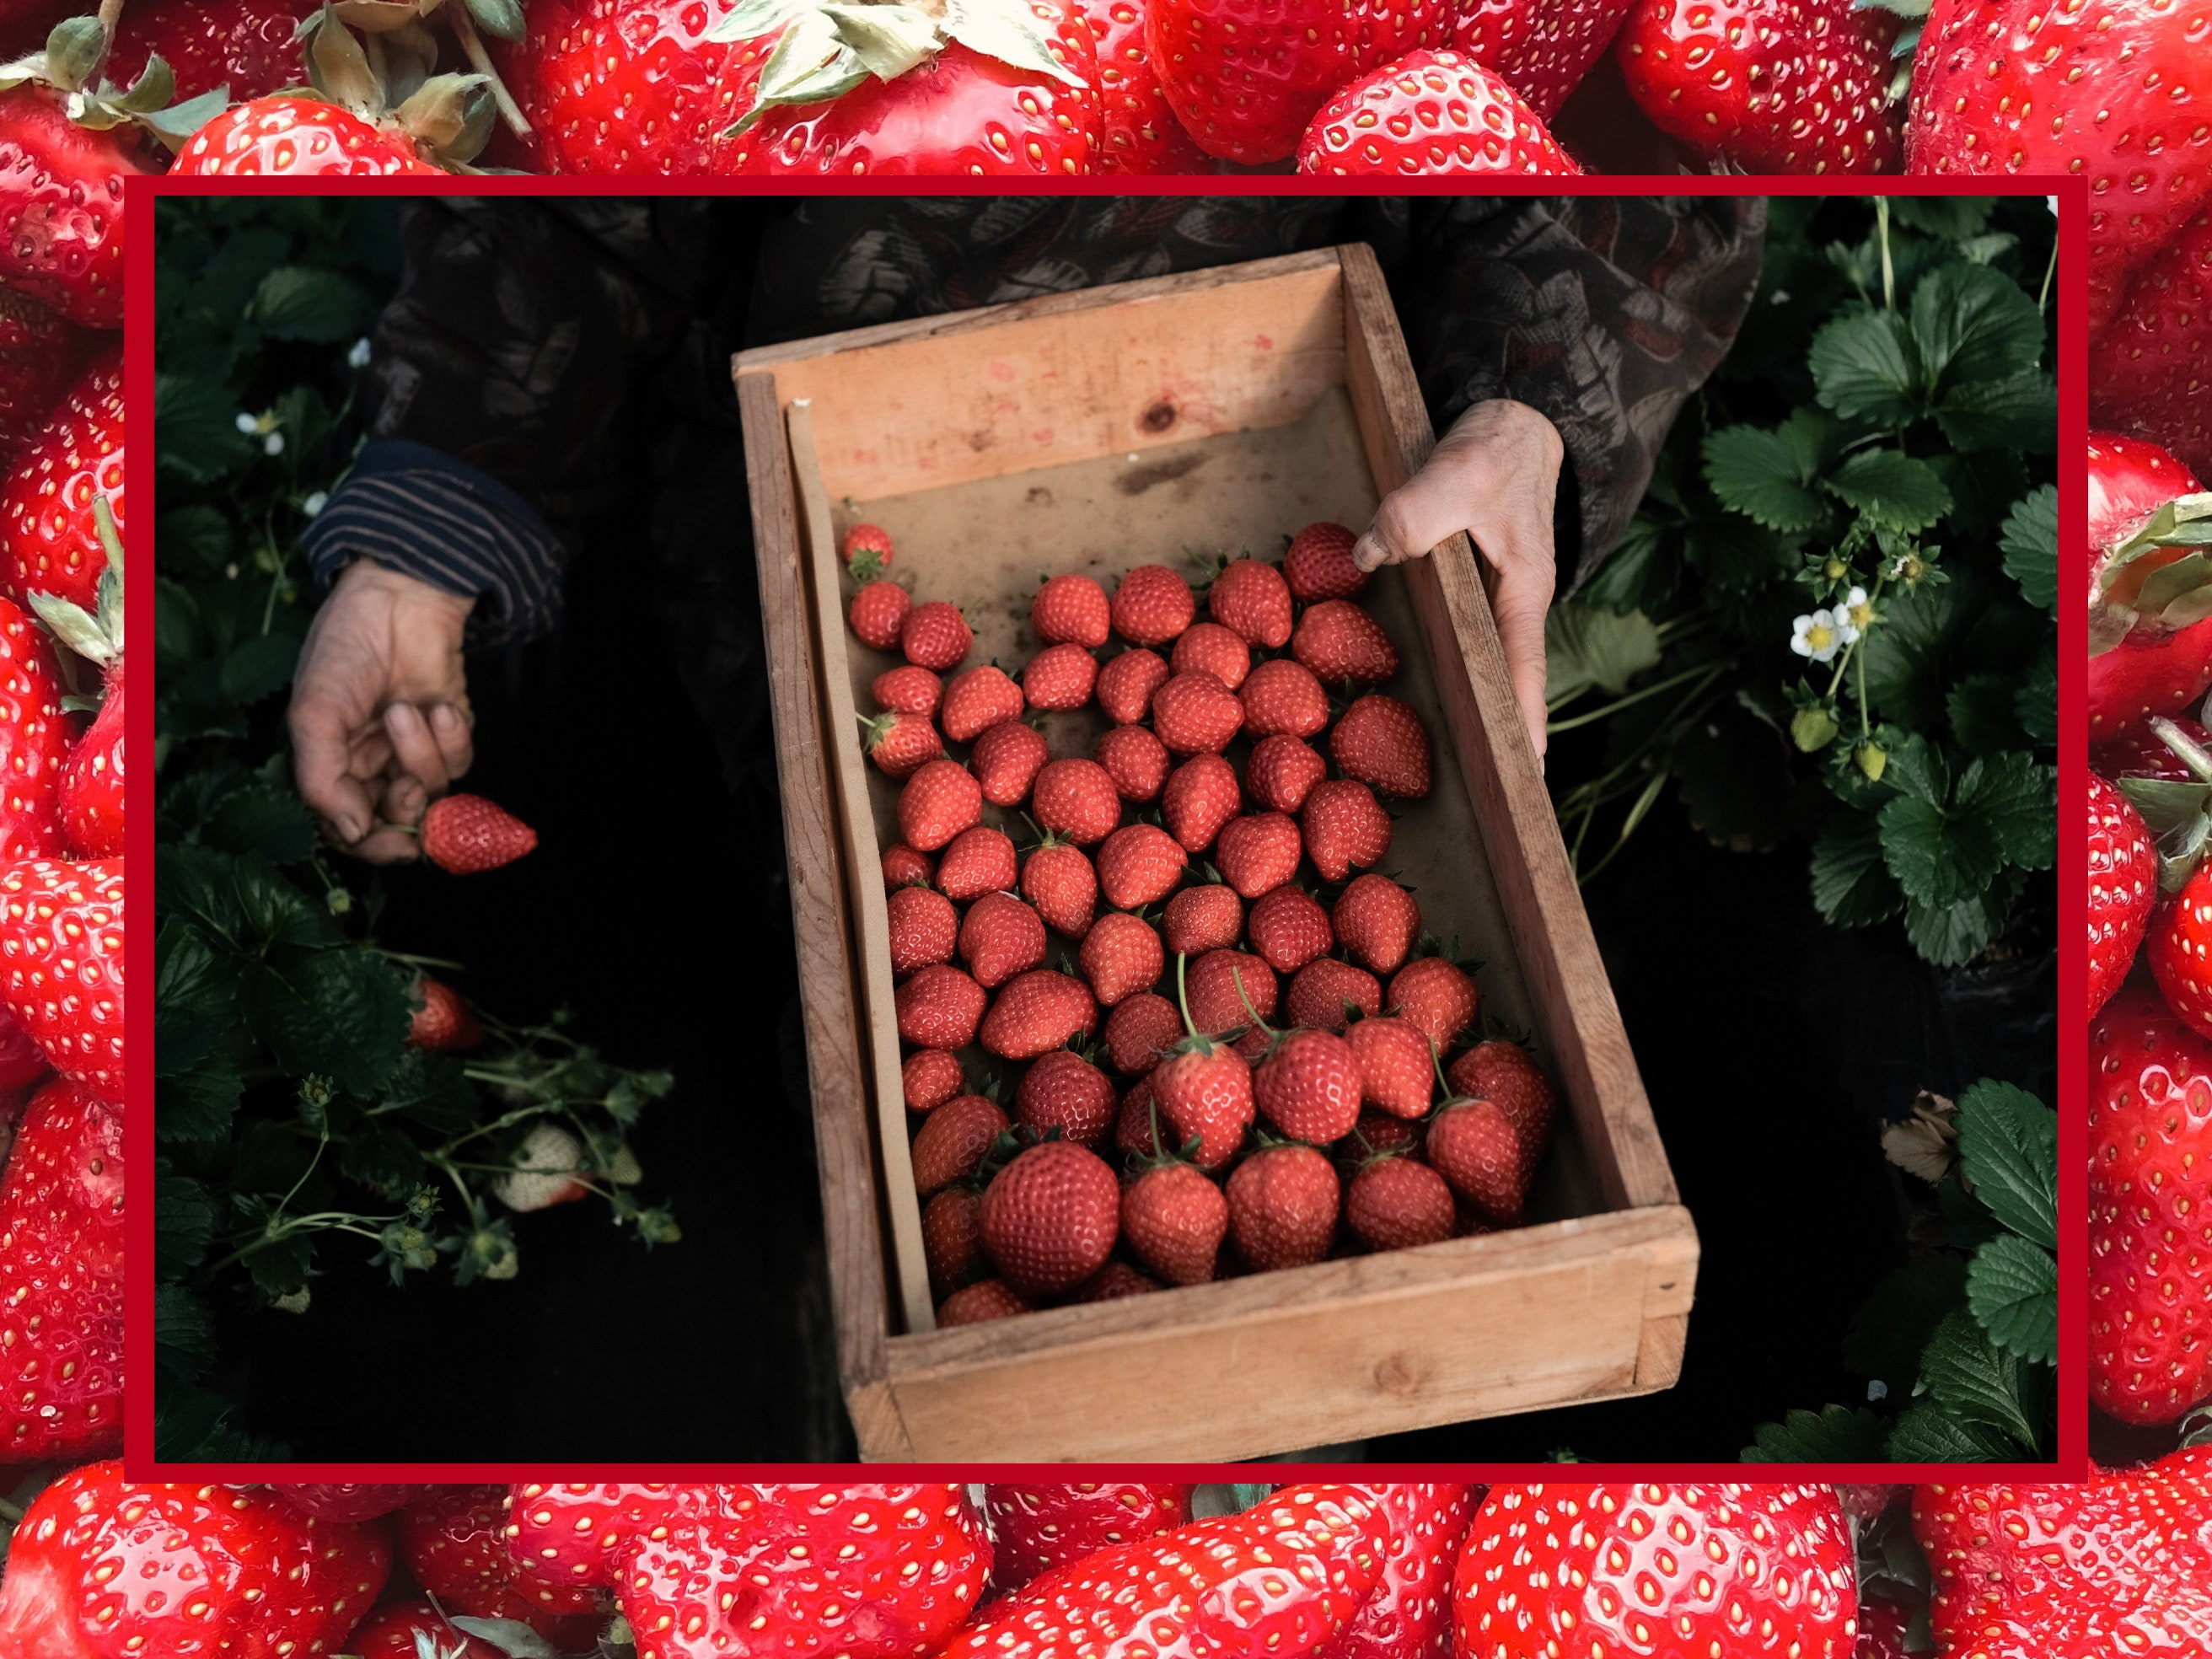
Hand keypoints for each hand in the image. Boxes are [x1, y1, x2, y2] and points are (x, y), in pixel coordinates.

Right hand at [290, 561, 476, 861]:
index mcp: (331, 766)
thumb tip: (350, 832)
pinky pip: (460, 761)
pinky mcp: (450, 734)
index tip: (385, 841)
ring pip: (431, 791)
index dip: (369, 845)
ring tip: (406, 710)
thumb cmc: (345, 647)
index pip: (348, 829)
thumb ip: (322, 778)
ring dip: (422, 756)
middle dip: (404, 814)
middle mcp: (372, 766)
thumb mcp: (314, 712)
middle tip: (404, 788)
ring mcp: (412, 750)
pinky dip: (452, 738)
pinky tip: (440, 707)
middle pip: (395, 824)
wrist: (397, 597)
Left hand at [1352, 398, 1562, 762]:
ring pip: (1483, 665)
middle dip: (1503, 736)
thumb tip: (1367, 556)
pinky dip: (1448, 669)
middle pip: (1508, 683)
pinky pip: (1458, 640)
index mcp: (1522, 589)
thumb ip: (1415, 515)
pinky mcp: (1468, 589)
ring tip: (1464, 770)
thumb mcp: (1459, 472)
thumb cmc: (1498, 449)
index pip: (1524, 668)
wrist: (1514, 421)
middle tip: (1497, 795)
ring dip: (1475, 711)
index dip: (1524, 719)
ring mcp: (1491, 601)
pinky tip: (1428, 699)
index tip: (1527, 771)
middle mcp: (1511, 605)